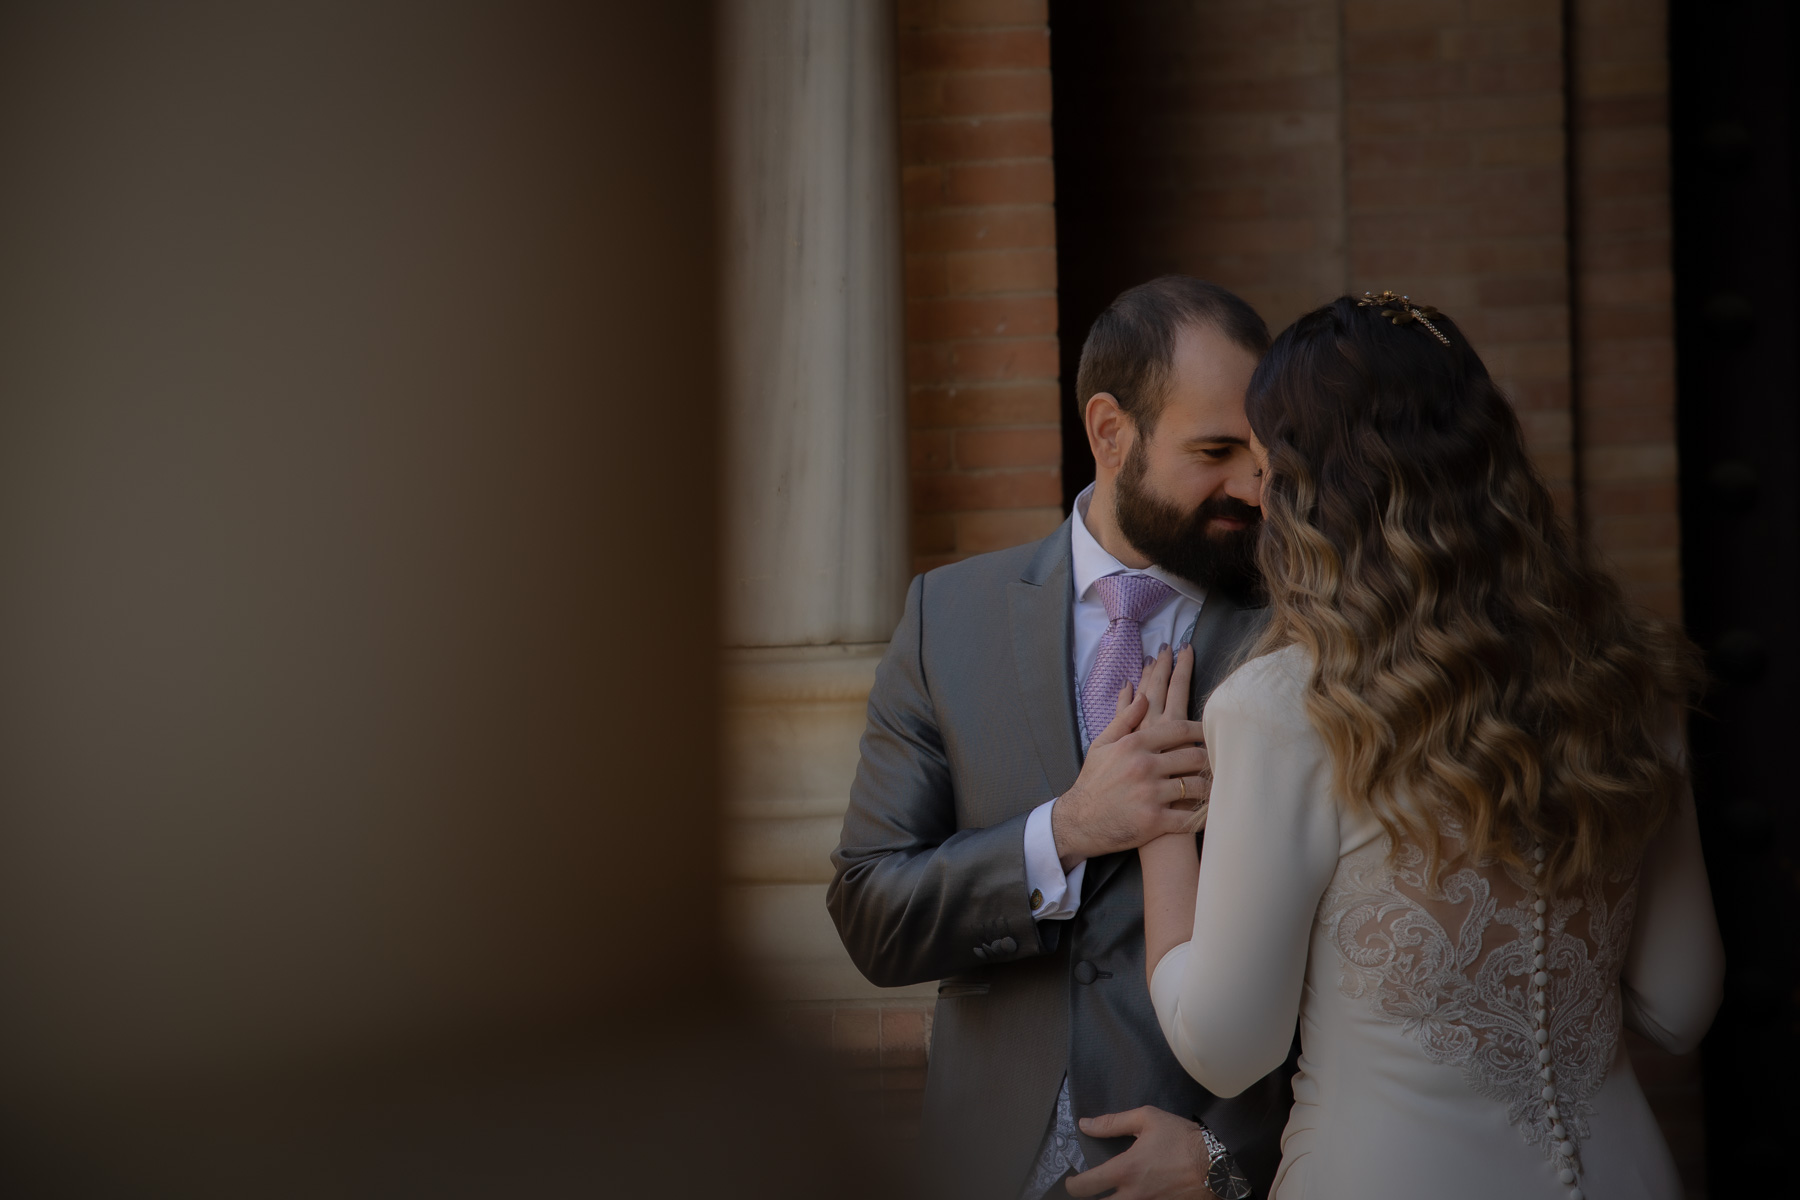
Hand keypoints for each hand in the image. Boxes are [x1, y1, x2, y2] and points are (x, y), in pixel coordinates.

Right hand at [1052, 645, 1208, 869]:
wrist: (1079, 822)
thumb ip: (1124, 718)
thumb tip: (1143, 694)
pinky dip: (1202, 816)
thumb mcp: (1102, 745)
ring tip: (1219, 785)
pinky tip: (1211, 813)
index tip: (1211, 731)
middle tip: (1222, 758)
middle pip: (1193, 756)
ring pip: (1195, 786)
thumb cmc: (1092, 782)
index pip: (1178, 730)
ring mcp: (1150, 795)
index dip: (1200, 729)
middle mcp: (1144, 767)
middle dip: (1210, 757)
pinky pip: (1188, 818)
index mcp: (1133, 745)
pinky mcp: (1154, 821)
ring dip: (1210, 786)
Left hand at [1065, 1107, 1212, 1198]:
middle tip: (1089, 1193)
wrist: (1218, 1163)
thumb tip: (1085, 1124)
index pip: (1085, 1186)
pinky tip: (1132, 1196)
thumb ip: (1112, 1123)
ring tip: (1109, 1194)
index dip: (1072, 1185)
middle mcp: (1134, 1195)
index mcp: (1126, 1170)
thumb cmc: (1183, 1138)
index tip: (1072, 1181)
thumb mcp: (1147, 1119)